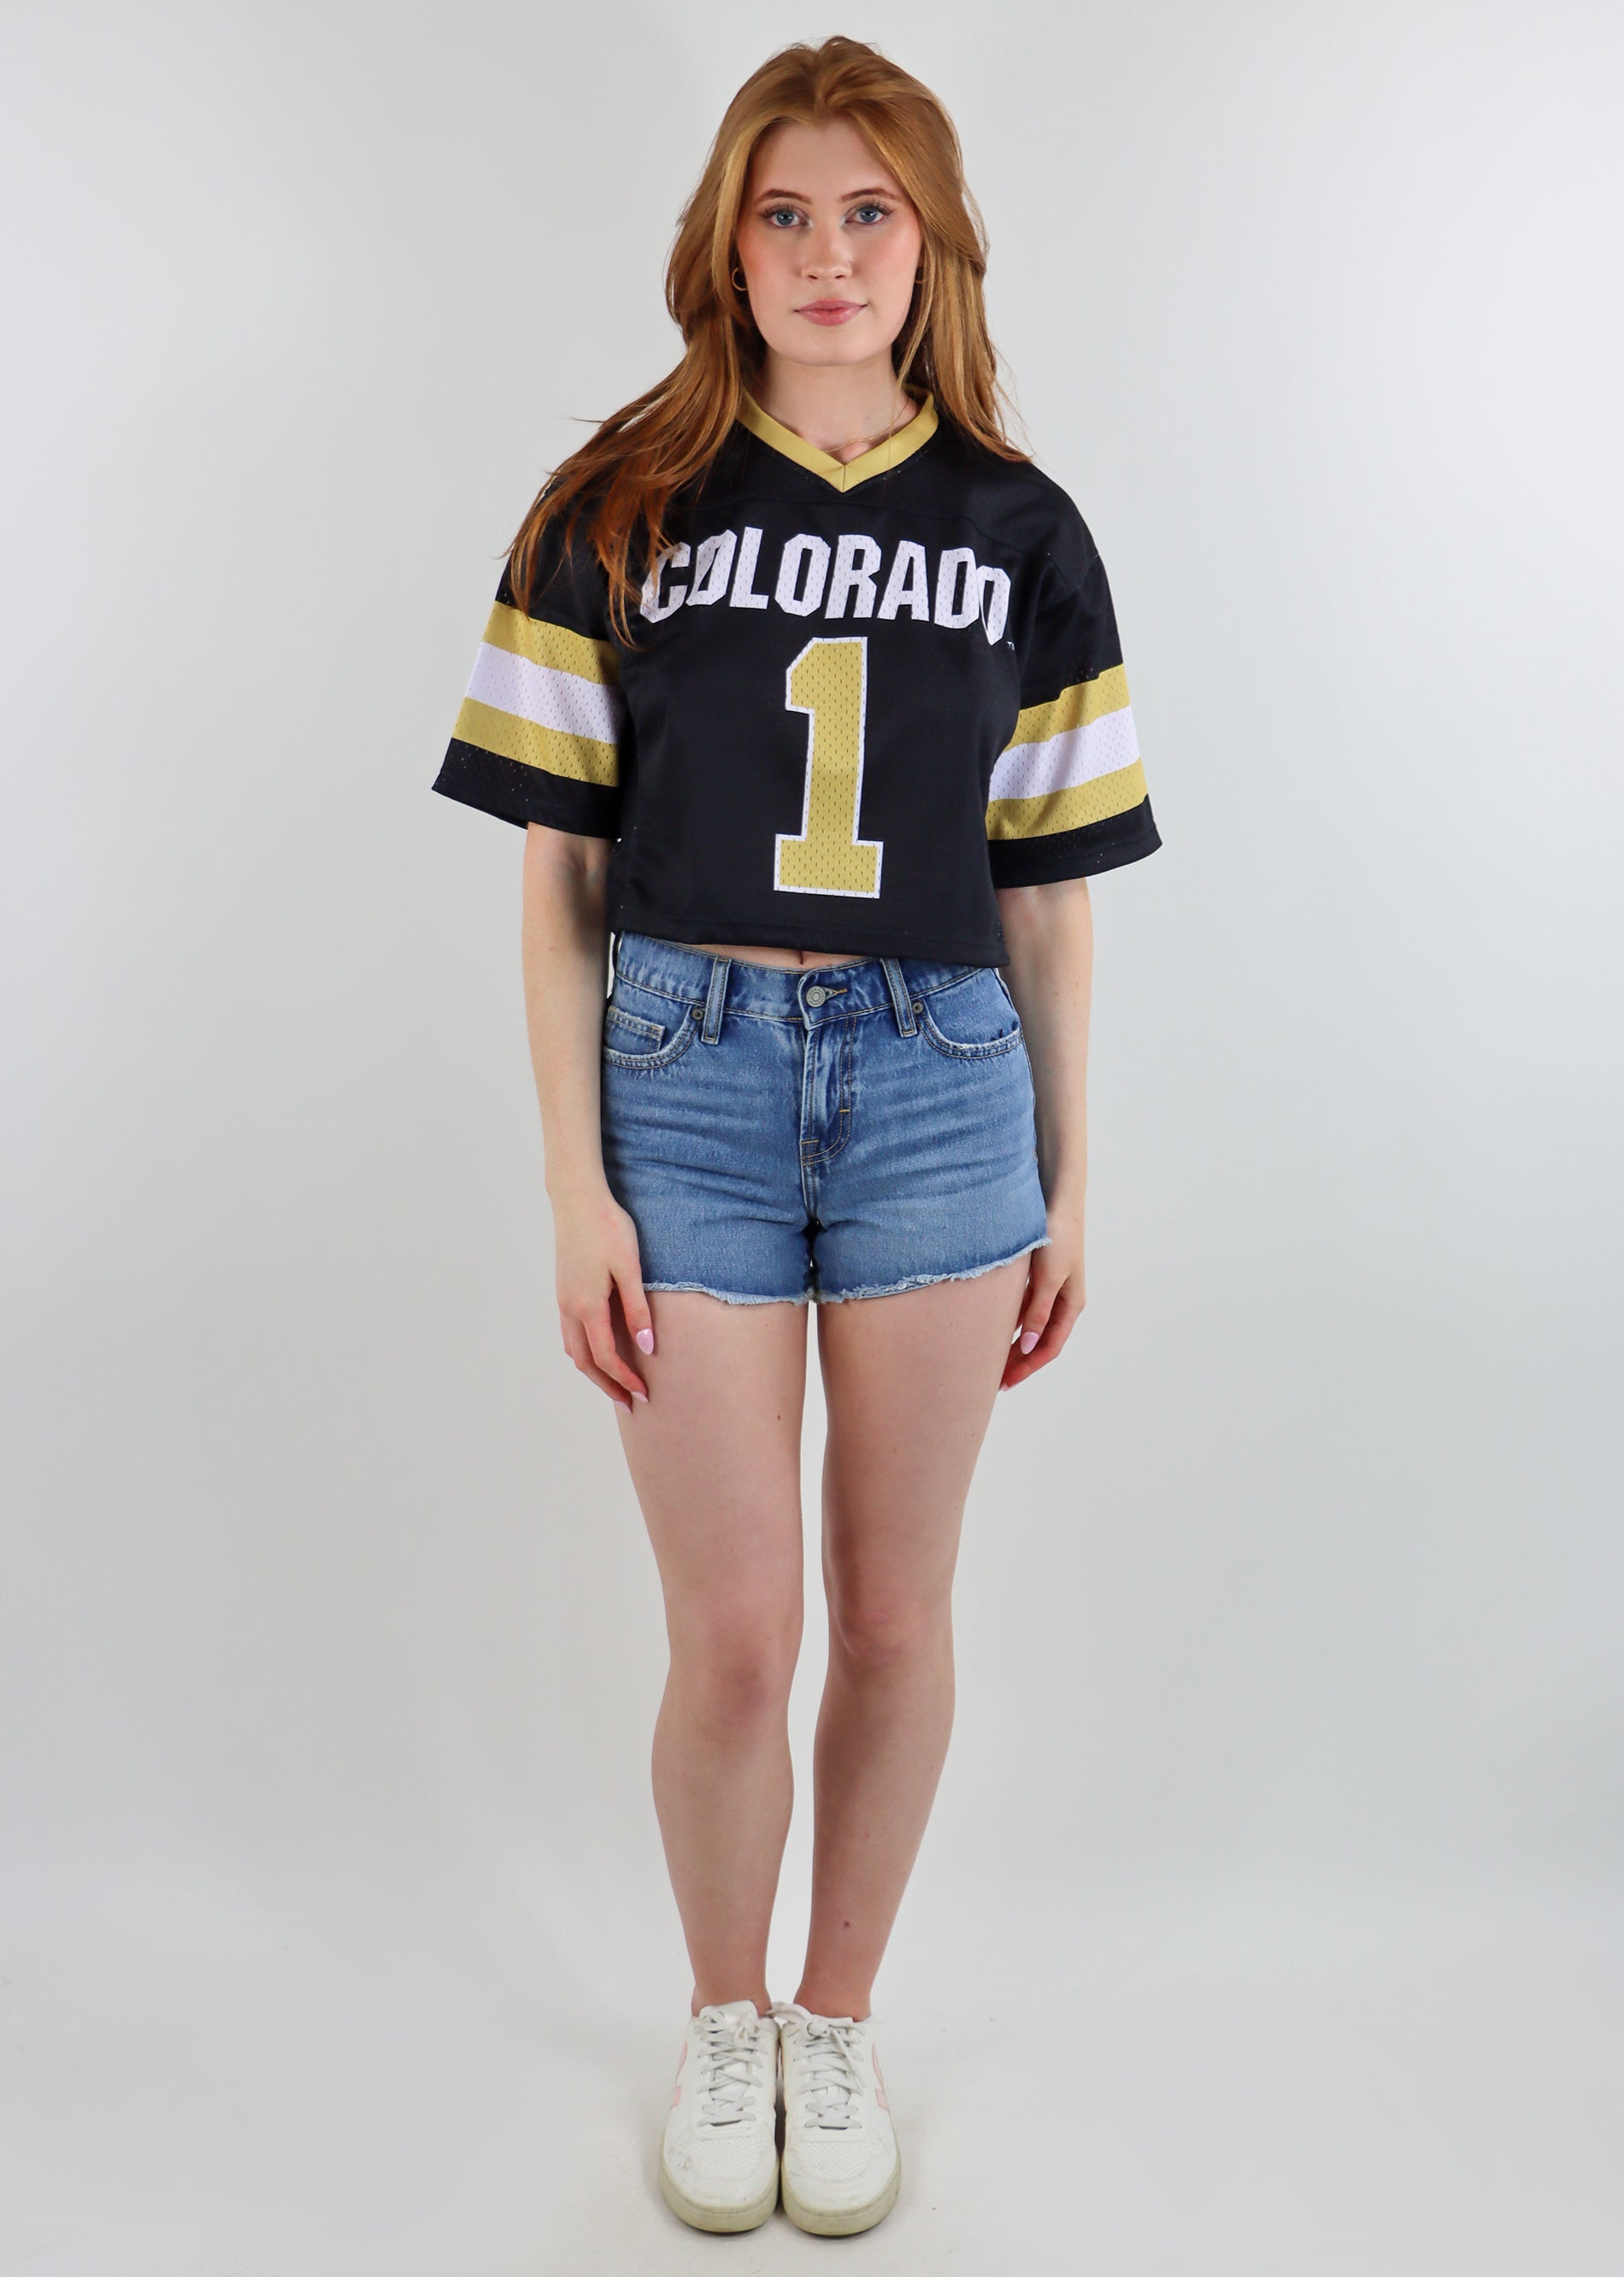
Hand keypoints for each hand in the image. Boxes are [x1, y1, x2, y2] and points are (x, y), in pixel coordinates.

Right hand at [552, 1182, 654, 1410]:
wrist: (577, 1199)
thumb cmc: (608, 1228)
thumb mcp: (630, 1267)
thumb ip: (637, 1309)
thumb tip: (646, 1346)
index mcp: (588, 1306)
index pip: (605, 1357)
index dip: (624, 1379)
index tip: (643, 1394)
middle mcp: (569, 1307)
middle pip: (584, 1361)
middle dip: (606, 1384)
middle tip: (629, 1402)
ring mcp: (563, 1298)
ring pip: (573, 1348)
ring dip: (592, 1370)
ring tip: (613, 1382)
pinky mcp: (563, 1289)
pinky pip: (569, 1333)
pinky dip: (583, 1351)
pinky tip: (598, 1349)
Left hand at [1001, 1202, 1083, 1390]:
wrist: (1056, 1200)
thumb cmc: (1057, 1237)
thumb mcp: (1048, 1279)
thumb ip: (1038, 1312)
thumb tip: (1027, 1346)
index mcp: (1071, 1305)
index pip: (1049, 1347)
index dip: (1028, 1367)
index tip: (1006, 1383)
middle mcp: (1062, 1300)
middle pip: (1038, 1341)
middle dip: (1018, 1362)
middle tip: (994, 1381)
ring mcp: (1049, 1289)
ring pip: (1029, 1326)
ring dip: (1012, 1344)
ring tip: (989, 1360)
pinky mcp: (1036, 1276)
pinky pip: (1021, 1308)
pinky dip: (1008, 1322)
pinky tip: (990, 1329)